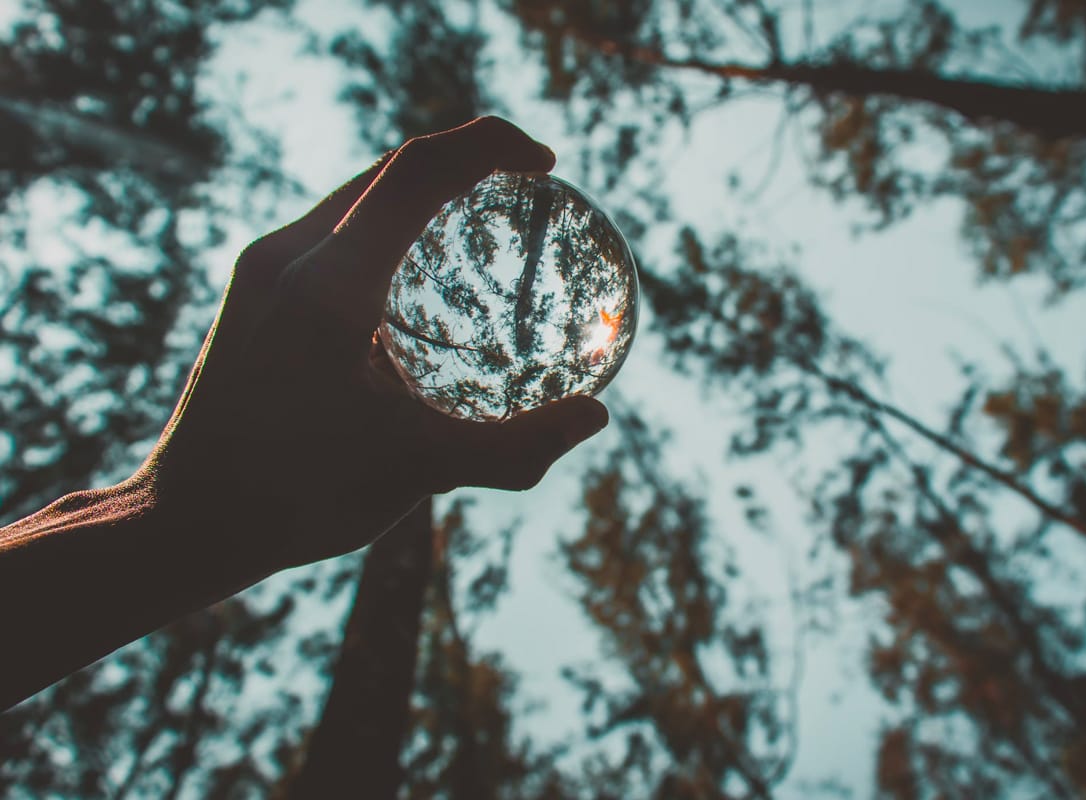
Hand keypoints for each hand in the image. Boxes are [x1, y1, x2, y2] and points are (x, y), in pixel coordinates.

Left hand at [137, 117, 608, 571]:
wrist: (186, 520)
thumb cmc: (296, 496)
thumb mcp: (417, 473)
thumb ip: (513, 448)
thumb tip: (594, 420)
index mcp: (328, 286)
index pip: (419, 172)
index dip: (488, 145)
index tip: (544, 162)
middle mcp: (287, 257)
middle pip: (390, 172)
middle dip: (464, 161)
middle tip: (525, 185)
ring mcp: (261, 269)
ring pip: (358, 198)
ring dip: (423, 194)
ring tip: (479, 224)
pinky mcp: (252, 291)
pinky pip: (333, 234)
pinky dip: (388, 232)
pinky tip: (415, 284)